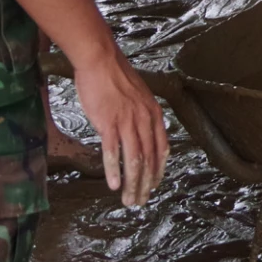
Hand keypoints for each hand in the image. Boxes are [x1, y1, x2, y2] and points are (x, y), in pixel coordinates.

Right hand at [68, 46, 169, 207]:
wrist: (100, 60)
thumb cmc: (115, 78)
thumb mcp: (137, 97)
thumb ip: (141, 116)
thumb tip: (139, 133)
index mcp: (153, 113)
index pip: (161, 148)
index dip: (158, 170)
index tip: (154, 185)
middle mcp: (144, 119)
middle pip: (148, 158)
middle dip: (145, 183)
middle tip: (140, 201)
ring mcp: (127, 121)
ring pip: (134, 159)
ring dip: (131, 183)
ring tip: (128, 199)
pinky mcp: (108, 122)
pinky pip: (113, 151)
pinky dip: (114, 170)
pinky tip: (113, 184)